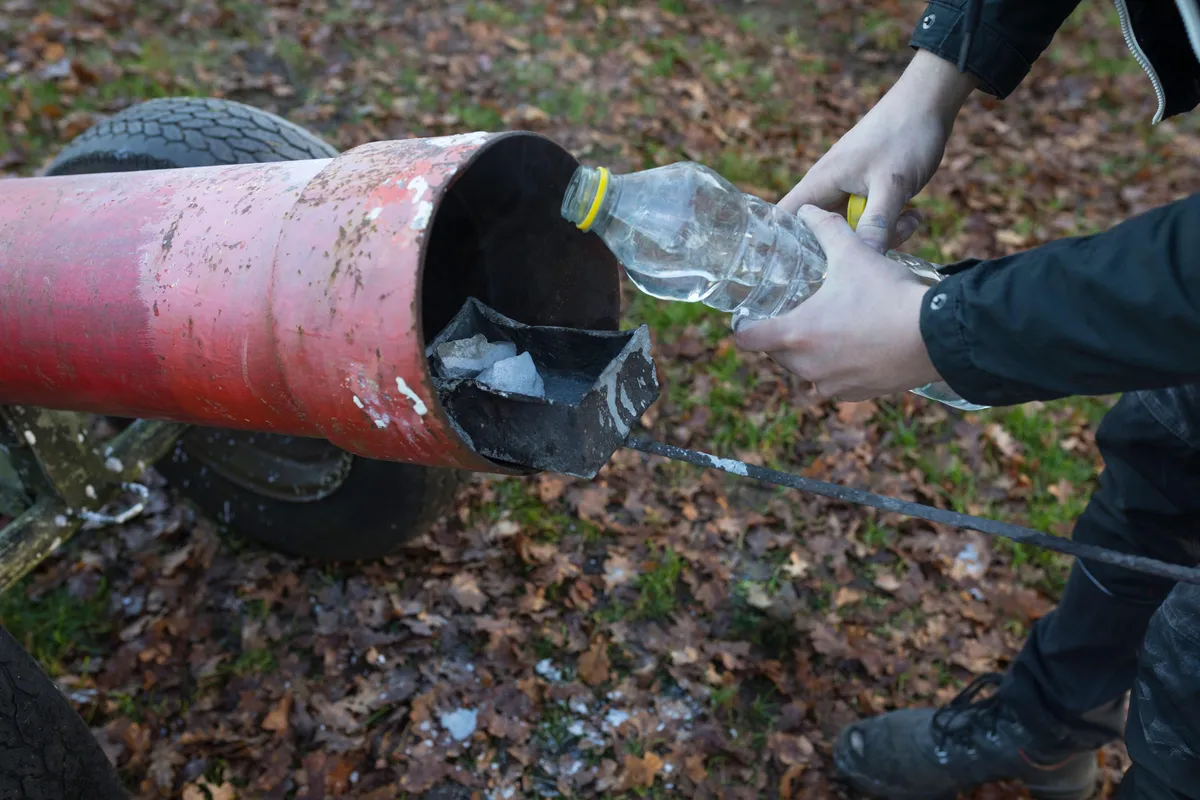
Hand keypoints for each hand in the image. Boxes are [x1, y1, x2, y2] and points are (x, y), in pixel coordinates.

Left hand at [734, 206, 941, 400]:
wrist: (936, 335)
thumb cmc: (888, 294)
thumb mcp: (854, 253)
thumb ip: (826, 229)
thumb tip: (808, 211)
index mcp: (796, 334)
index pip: (747, 339)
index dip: (744, 325)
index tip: (751, 315)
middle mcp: (807, 366)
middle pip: (776, 354)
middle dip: (782, 335)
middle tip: (795, 313)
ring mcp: (832, 384)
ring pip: (806, 370)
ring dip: (810, 353)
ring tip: (827, 328)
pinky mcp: (856, 394)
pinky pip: (834, 382)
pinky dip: (837, 368)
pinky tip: (853, 347)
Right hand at [779, 50, 977, 252]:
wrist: (930, 101)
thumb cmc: (905, 135)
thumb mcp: (892, 185)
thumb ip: (876, 225)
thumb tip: (862, 263)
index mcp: (820, 182)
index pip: (783, 219)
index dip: (780, 246)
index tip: (794, 273)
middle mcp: (828, 187)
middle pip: (822, 232)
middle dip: (848, 246)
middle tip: (882, 246)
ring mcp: (849, 188)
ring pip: (851, 228)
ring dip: (878, 233)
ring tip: (909, 220)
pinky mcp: (868, 190)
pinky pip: (869, 218)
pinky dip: (889, 222)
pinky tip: (913, 214)